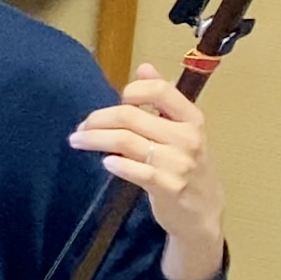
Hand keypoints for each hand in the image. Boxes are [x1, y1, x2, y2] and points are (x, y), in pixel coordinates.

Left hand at [71, 73, 226, 279]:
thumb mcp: (181, 130)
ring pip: (126, 141)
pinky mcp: (169, 187)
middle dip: (98, 119)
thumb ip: (162, 100)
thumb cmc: (186, 167)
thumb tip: (144, 67)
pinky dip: (117, 164)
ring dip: (95, 139)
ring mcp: (179, 163)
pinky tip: (105, 162)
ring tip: (77, 140)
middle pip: (131, 116)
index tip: (114, 101)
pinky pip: (136, 171)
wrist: (203, 212)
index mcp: (191, 118)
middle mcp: (187, 137)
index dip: (132, 90)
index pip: (159, 90)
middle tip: (80, 127)